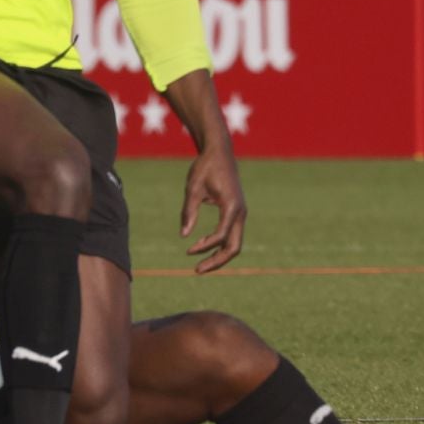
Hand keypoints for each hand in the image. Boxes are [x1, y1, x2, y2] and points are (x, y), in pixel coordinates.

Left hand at [182, 144, 246, 272]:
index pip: (221, 235)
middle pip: (234, 247)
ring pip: (235, 243)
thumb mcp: (192, 188)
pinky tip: (203, 247)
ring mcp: (240, 213)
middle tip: (197, 270)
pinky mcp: (236, 212)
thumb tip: (183, 236)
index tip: (188, 250)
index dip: (204, 246)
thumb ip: (188, 211)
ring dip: (219, 256)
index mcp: (231, 206)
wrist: (219, 152)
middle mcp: (240, 212)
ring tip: (200, 266)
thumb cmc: (205, 167)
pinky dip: (220, 245)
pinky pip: (231, 235)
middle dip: (217, 262)